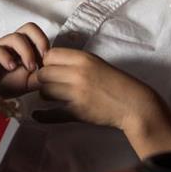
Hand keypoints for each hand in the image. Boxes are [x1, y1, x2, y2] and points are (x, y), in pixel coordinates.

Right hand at [0, 23, 49, 96]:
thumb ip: (42, 78)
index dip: (45, 44)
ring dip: (26, 52)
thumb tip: (56, 75)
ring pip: (15, 37)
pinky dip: (6, 57)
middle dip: (39, 41)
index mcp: (23, 48)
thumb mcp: (28, 83)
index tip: (49, 62)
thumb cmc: (3, 85)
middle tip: (42, 59)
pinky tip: (11, 68)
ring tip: (29, 68)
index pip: (37, 34)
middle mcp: (11, 44)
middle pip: (29, 27)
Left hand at [32, 48, 154, 128]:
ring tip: (51, 97)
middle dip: (41, 79)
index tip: (49, 69)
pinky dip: (42, 116)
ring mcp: (77, 93)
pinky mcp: (78, 112)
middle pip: (43, 73)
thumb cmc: (115, 83)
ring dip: (45, 95)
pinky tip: (37, 115)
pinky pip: (51, 114)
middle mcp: (78, 74)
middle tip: (46, 84)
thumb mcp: (97, 63)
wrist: (133, 104)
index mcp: (84, 58)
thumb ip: (75, 61)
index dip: (46, 62)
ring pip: (45, 91)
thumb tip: (49, 62)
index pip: (50, 55)